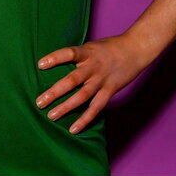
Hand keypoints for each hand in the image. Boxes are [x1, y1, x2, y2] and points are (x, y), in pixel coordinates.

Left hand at [35, 34, 151, 133]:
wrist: (135, 49)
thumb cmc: (110, 47)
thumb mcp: (92, 46)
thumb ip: (78, 56)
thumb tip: (57, 66)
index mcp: (87, 52)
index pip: (69, 53)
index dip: (55, 58)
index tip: (40, 65)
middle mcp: (94, 67)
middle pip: (72, 80)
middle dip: (54, 92)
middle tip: (39, 102)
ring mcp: (102, 80)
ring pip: (82, 96)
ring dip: (66, 107)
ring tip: (51, 116)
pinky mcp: (110, 90)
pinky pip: (96, 107)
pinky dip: (85, 119)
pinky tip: (73, 128)